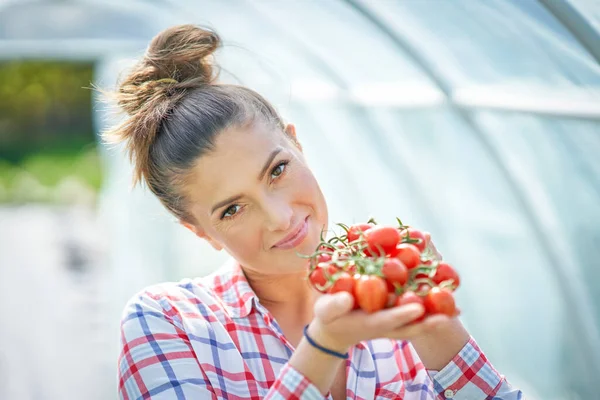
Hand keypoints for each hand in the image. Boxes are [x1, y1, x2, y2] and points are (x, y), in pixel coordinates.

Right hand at [307, 292, 453, 352]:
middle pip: (411, 326)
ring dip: (436, 316)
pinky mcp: (395, 317)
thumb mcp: (326, 310)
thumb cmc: (329, 317)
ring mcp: (392, 324)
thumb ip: (334, 306)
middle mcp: (385, 326)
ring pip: (418, 323)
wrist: (335, 329)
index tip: (417, 309)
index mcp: (369, 323)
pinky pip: (416, 315)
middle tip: (450, 313)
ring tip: (457, 309)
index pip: (388, 320)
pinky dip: (431, 308)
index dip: (402, 315)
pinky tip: (446, 298)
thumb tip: (346, 300)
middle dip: (430, 320)